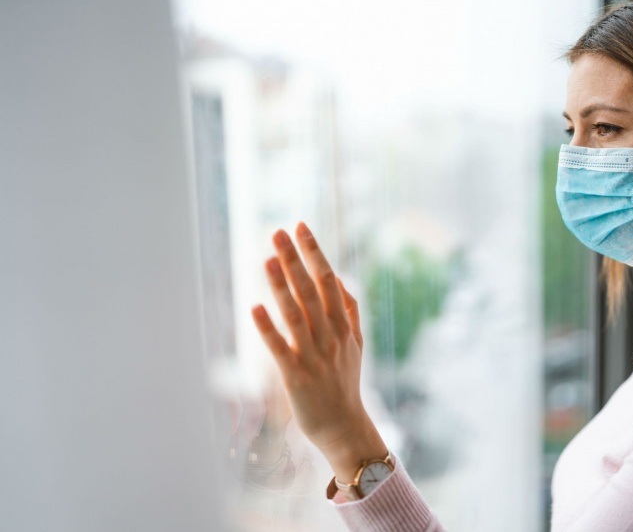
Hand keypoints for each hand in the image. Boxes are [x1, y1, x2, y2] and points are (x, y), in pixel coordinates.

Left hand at [250, 222, 386, 482]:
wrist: (344, 427)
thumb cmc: (345, 383)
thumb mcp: (356, 345)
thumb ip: (350, 312)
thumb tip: (340, 279)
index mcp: (344, 326)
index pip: (330, 280)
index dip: (314, 253)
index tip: (301, 226)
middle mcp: (331, 337)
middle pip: (312, 291)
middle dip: (295, 260)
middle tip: (278, 231)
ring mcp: (314, 356)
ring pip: (296, 315)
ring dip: (281, 286)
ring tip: (267, 259)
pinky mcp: (296, 376)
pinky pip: (280, 348)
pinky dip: (268, 328)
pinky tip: (255, 308)